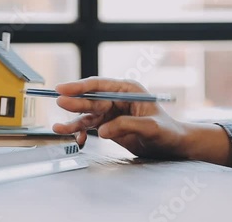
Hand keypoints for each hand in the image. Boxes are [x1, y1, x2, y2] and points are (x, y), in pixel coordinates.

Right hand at [53, 77, 185, 158]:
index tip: (63, 89)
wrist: (172, 145)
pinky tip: (78, 141)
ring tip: (58, 128)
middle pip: (91, 99)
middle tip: (60, 103)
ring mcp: (112, 112)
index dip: (80, 86)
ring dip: (73, 121)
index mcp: (128, 90)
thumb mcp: (151, 127)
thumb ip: (127, 125)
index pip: (100, 85)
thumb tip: (101, 130)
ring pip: (87, 114)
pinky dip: (82, 133)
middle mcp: (117, 98)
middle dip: (75, 102)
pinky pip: (91, 127)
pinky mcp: (109, 125)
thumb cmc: (167, 132)